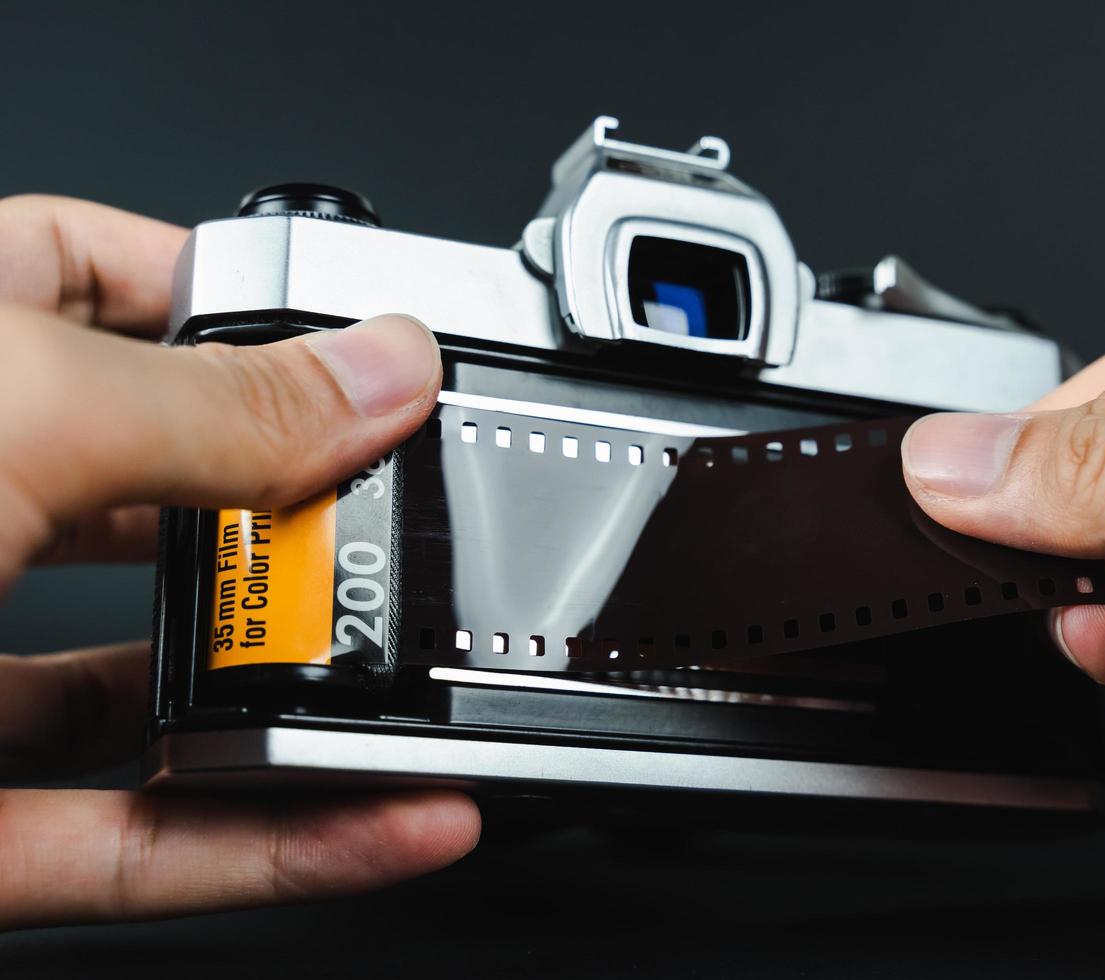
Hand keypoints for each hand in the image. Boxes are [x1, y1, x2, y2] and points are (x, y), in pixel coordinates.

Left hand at [0, 196, 478, 929]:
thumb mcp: (15, 406)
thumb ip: (219, 402)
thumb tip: (386, 370)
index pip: (79, 278)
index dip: (222, 286)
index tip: (350, 326)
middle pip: (156, 499)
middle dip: (297, 513)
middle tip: (408, 517)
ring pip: (159, 695)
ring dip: (309, 703)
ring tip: (426, 681)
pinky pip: (143, 845)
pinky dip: (280, 846)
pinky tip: (399, 822)